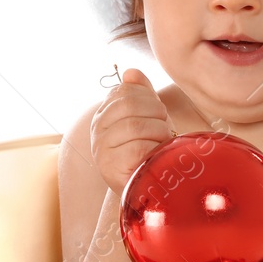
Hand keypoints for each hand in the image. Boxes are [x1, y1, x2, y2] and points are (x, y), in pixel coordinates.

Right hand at [89, 66, 174, 193]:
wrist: (146, 189)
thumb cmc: (147, 151)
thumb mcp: (146, 118)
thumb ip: (139, 94)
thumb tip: (132, 72)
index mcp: (103, 115)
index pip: (124, 91)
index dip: (148, 98)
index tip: (158, 113)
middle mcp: (97, 130)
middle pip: (129, 105)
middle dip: (155, 113)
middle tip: (164, 126)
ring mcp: (101, 149)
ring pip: (136, 125)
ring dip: (159, 131)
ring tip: (163, 141)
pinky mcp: (111, 167)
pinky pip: (138, 148)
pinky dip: (154, 149)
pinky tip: (156, 155)